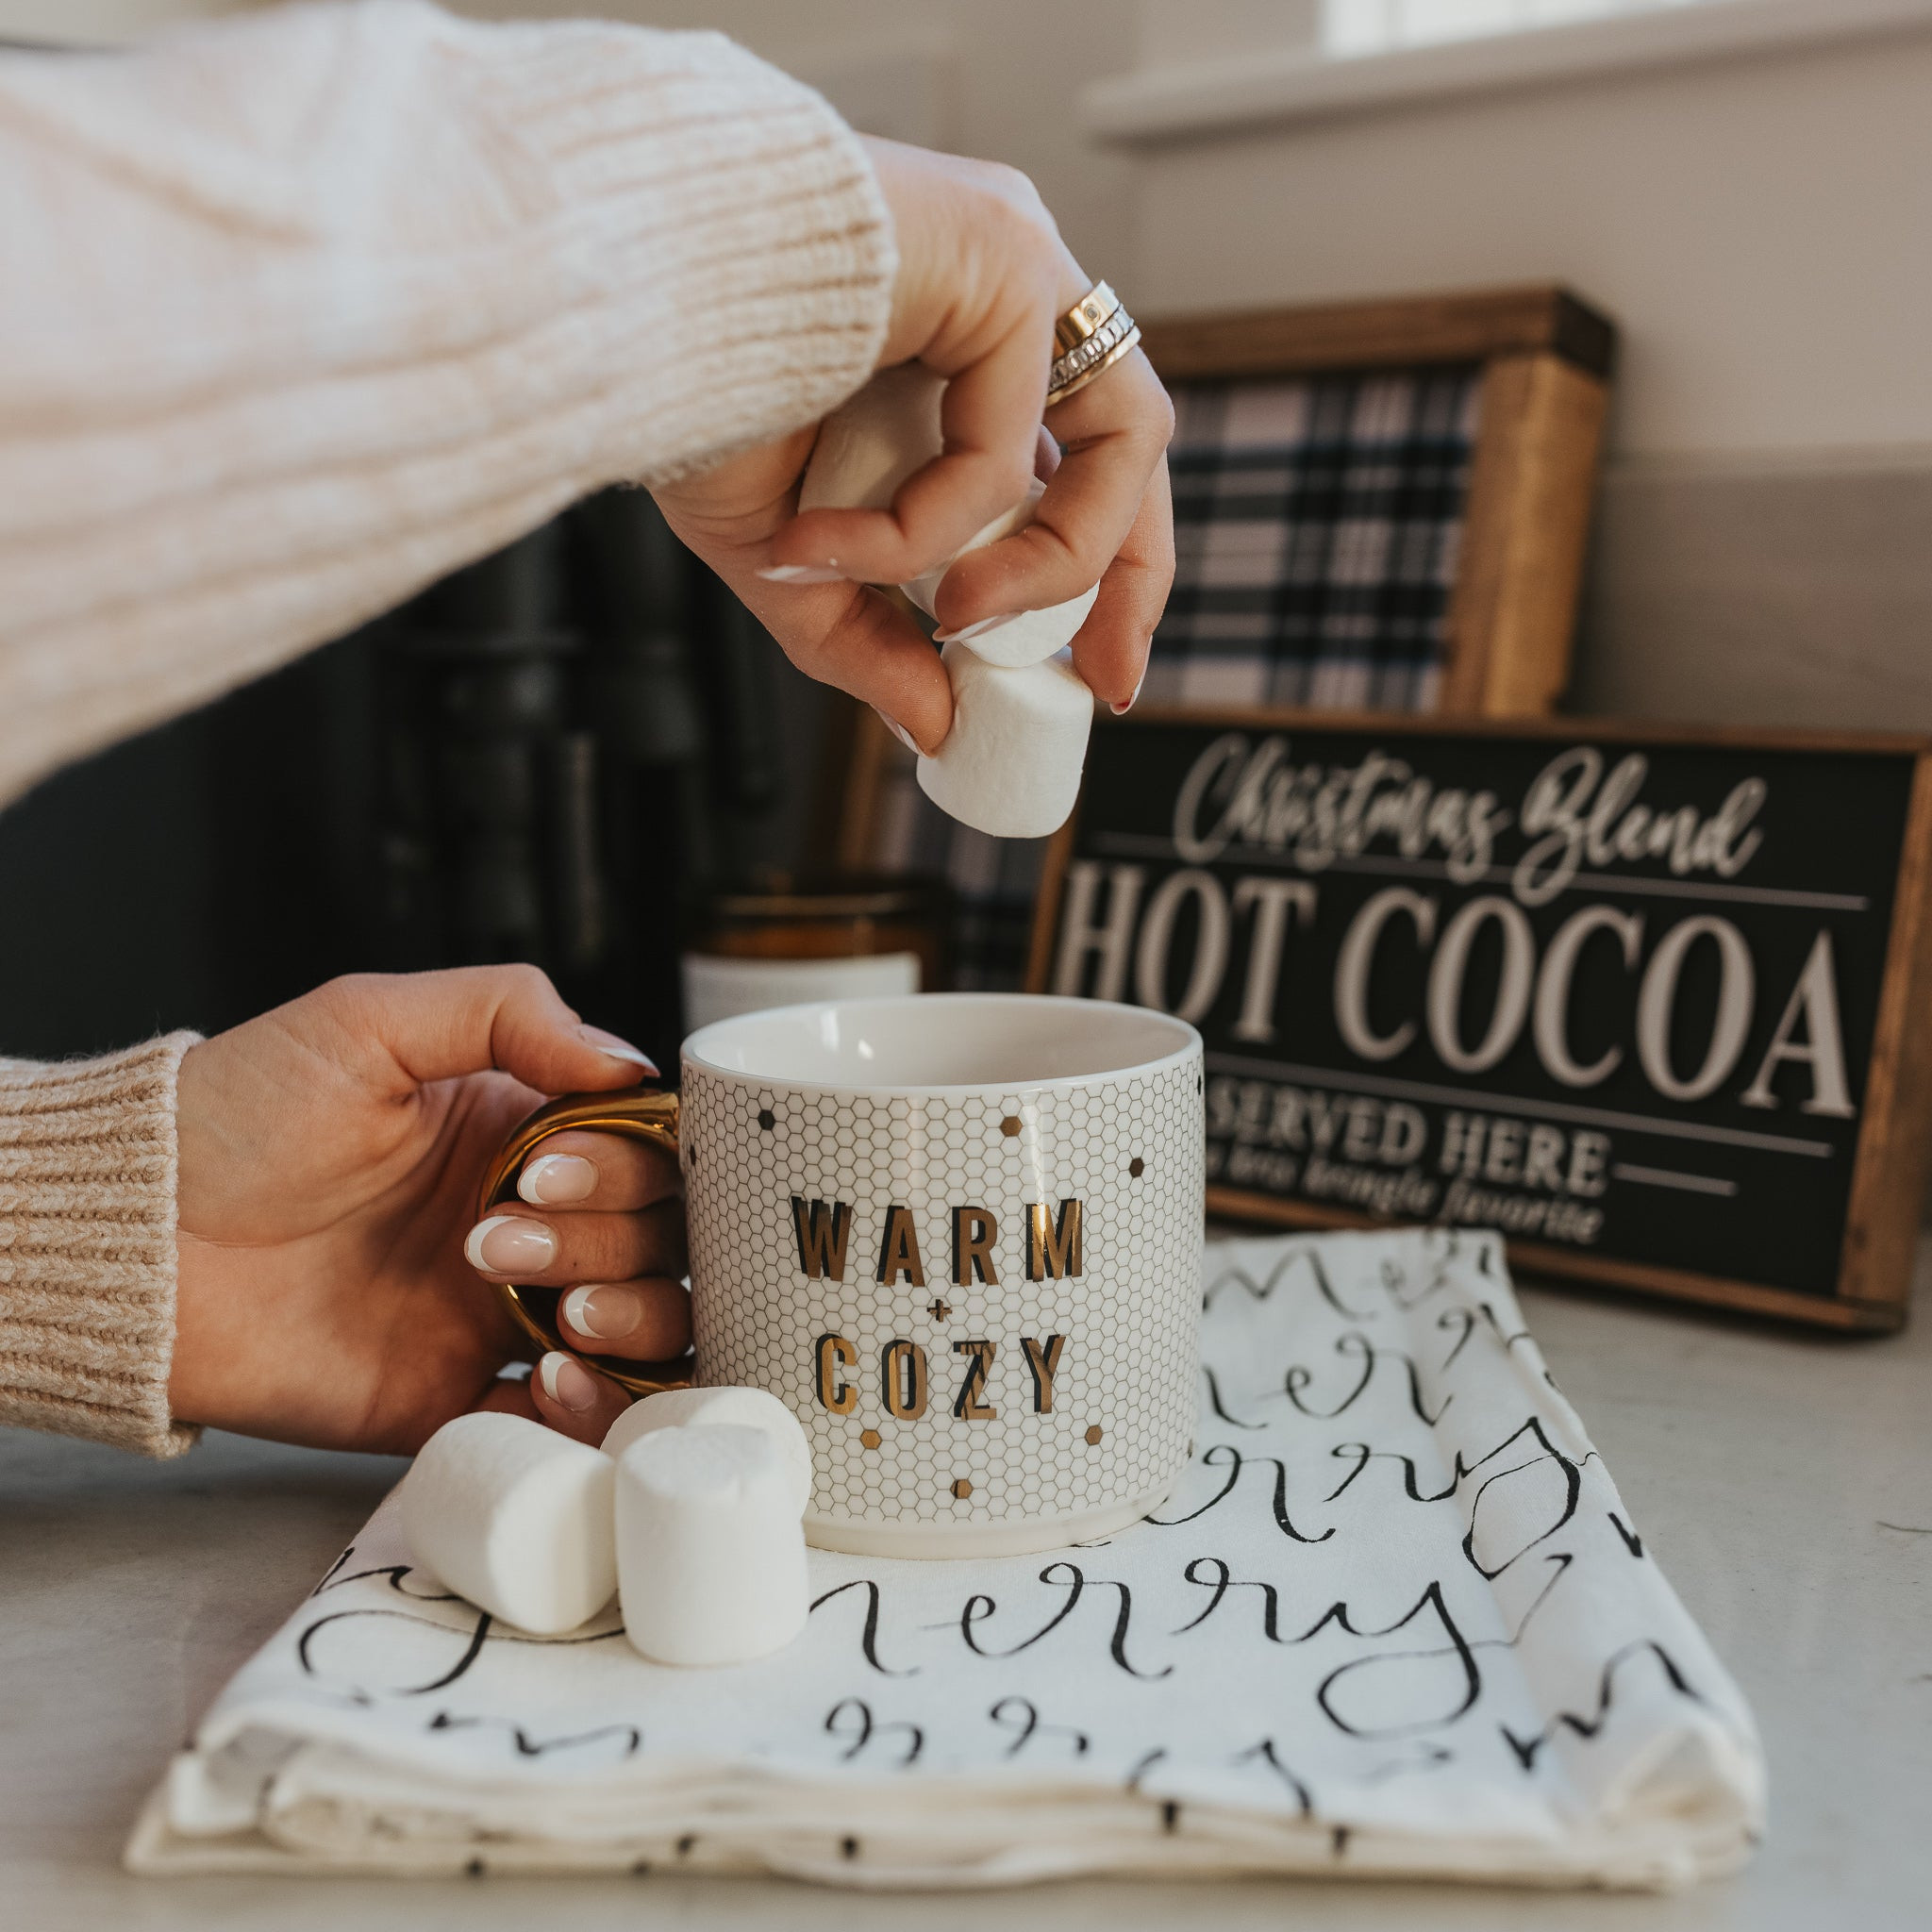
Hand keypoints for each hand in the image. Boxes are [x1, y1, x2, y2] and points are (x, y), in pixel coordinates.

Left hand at [168, 967, 682, 1454]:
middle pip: (658, 1238)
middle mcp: (532, 1221)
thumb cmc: (238, 1117)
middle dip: (608, 1241)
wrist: (138, 1244)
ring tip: (553, 1318)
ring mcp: (502, 1312)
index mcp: (523, 1131)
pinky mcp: (460, 1397)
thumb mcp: (370, 1020)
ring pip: (645, 1327)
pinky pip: (571, 1418)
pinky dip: (592, 1406)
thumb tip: (626, 1064)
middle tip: (498, 1235)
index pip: (643, 1147)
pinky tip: (551, 1377)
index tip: (547, 1166)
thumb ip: (509, 1012)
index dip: (625, 1162)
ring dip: (631, 1320)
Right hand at [651, 136, 1174, 753]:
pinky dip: (922, 527)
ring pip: (1121, 438)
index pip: (1087, 459)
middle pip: (1133, 446)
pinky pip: (1002, 443)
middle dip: (1128, 575)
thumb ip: (864, 638)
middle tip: (1093, 678)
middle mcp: (1010, 289)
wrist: (606, 303)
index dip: (1108, 571)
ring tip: (949, 623)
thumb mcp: (780, 553)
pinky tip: (825, 541)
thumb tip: (936, 728)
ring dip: (1043, 564)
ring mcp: (1015, 258)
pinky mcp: (998, 250)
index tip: (1093, 674)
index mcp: (973, 343)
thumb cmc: (682, 392)